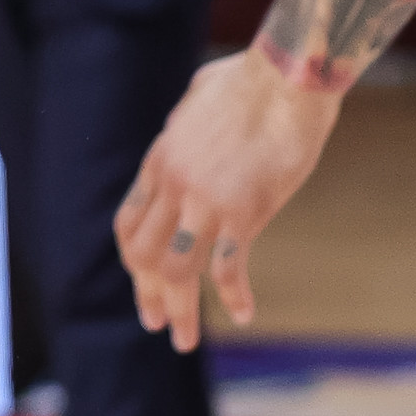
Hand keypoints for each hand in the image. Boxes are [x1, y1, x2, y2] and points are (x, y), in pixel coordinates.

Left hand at [115, 50, 342, 351]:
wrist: (285, 76)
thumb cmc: (249, 79)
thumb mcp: (197, 100)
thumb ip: (187, 129)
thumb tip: (191, 130)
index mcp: (160, 161)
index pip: (129, 223)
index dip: (132, 260)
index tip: (143, 284)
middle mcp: (173, 185)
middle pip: (144, 255)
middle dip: (148, 295)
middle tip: (159, 324)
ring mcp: (205, 200)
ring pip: (177, 269)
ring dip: (180, 310)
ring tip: (184, 339)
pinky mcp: (243, 211)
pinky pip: (228, 266)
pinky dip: (233, 295)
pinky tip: (243, 313)